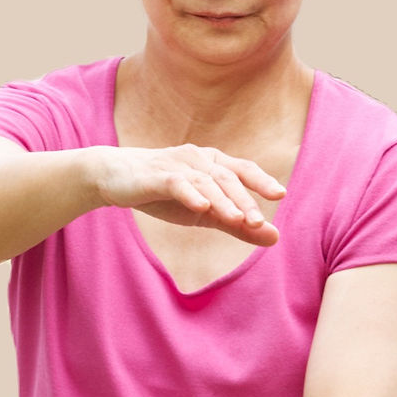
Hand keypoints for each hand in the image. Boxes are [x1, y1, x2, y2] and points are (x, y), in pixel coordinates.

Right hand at [93, 142, 286, 244]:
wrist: (116, 179)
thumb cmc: (165, 194)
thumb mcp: (206, 213)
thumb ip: (239, 226)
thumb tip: (275, 237)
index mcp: (213, 164)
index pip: (243, 169)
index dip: (261, 181)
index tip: (280, 195)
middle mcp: (199, 159)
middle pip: (227, 177)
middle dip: (244, 199)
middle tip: (258, 222)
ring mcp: (177, 165)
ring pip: (206, 182)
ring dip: (223, 201)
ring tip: (237, 220)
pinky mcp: (156, 177)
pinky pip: (177, 183)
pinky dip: (190, 194)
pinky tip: (201, 206)